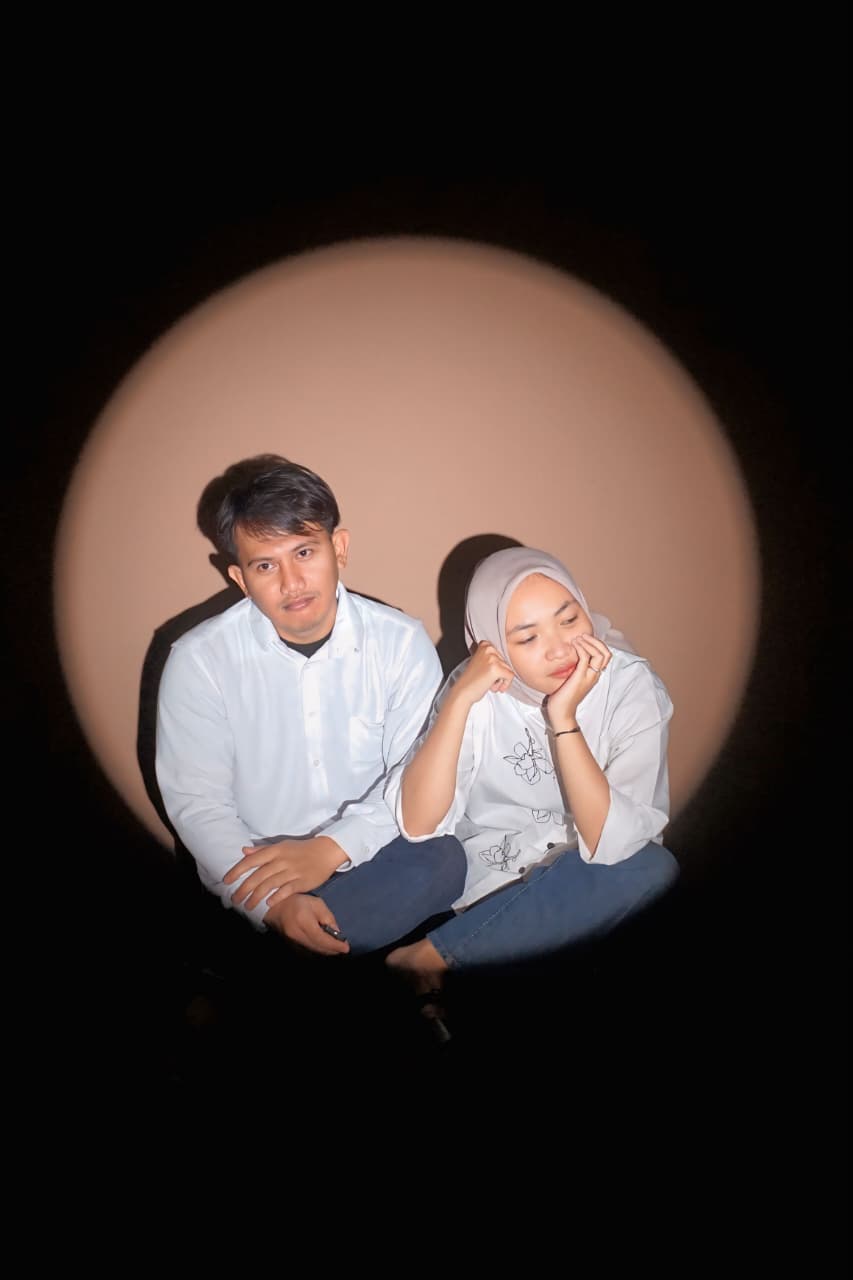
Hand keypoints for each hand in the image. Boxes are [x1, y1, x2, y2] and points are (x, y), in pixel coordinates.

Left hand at [223, 836, 343, 910]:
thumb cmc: (300, 849)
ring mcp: (292, 871)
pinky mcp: (302, 881)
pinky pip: (286, 890)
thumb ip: (262, 850)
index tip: (227, 881)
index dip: (237, 871)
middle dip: (244, 889)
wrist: (326, 851)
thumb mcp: (281, 846)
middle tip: (234, 899)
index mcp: (275, 850)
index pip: (252, 861)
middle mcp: (281, 860)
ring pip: (269, 885)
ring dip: (256, 897)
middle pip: (258, 876)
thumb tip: (244, 851)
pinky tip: (268, 904)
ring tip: (248, 906)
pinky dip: (276, 897)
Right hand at [264, 894, 349, 955]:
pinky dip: (317, 951)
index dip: (335, 945)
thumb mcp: (316, 904)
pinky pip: (307, 951)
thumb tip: (337, 933)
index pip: (322, 938)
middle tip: (343, 948)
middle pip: (319, 947)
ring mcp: (292, 942)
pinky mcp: (290, 945)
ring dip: (326, 951)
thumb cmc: (298, 902)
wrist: (275, 908)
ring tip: (336, 948)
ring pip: (313, 951)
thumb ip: (328, 918)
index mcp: (304, 922)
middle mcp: (297, 934)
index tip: (346, 948)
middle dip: (332, 950)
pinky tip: (324, 947)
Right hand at [452, 641, 515, 706]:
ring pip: (509, 669)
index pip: (503, 654)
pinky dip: (505, 685)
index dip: (498, 666)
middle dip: (499, 673)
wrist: (462, 692)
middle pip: (506, 662)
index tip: (489, 672)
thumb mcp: (480, 662)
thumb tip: (508, 657)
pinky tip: (493, 687)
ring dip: (501, 680)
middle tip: (487, 679)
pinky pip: (510, 676)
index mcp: (485, 645)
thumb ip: (491, 657)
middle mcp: (489, 649)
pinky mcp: (496, 668)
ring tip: (488, 683)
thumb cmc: (471, 680)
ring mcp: (492, 658)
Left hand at [545, 634, 611, 727]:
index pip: (606, 656)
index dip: (598, 644)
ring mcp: (588, 676)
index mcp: (594, 675)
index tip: (585, 638)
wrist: (561, 712)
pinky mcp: (580, 677)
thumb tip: (570, 657)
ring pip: (600, 654)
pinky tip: (574, 645)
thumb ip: (576, 669)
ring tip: (578, 638)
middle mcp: (594, 675)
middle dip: (596, 641)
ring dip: (589, 643)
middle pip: (607, 653)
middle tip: (583, 635)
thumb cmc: (564, 697)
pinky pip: (585, 658)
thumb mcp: (572, 679)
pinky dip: (581, 648)